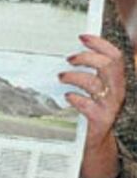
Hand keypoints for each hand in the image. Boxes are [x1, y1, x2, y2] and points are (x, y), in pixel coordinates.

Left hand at [59, 34, 125, 177]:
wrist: (97, 140)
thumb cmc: (93, 109)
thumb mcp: (95, 88)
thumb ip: (91, 70)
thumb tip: (75, 50)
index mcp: (116, 81)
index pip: (116, 56)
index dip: (99, 43)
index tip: (82, 37)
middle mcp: (117, 92)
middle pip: (108, 65)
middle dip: (87, 57)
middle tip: (69, 58)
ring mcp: (110, 106)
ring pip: (94, 83)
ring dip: (74, 76)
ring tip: (61, 77)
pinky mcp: (100, 120)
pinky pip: (88, 105)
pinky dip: (75, 98)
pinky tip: (68, 97)